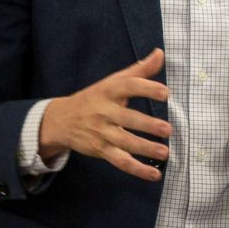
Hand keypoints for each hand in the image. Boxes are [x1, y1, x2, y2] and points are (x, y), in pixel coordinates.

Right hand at [39, 48, 170, 180]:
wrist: (61, 120)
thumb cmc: (95, 97)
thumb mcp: (114, 80)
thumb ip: (140, 69)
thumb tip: (161, 53)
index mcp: (109, 90)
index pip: (128, 87)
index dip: (147, 89)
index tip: (166, 93)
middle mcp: (105, 111)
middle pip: (127, 118)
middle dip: (148, 125)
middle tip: (168, 129)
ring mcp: (102, 133)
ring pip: (125, 142)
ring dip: (145, 148)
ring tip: (165, 152)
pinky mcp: (101, 150)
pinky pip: (120, 162)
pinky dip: (138, 170)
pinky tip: (155, 174)